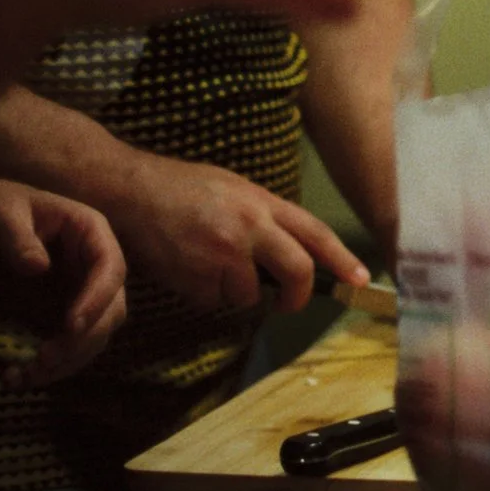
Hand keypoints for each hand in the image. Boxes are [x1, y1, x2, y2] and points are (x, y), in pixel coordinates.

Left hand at [0, 169, 128, 388]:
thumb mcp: (0, 212)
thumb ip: (16, 237)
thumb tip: (38, 267)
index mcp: (91, 233)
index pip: (111, 269)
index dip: (98, 299)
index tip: (71, 326)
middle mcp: (93, 267)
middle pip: (111, 311)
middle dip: (83, 341)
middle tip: (44, 359)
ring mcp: (79, 293)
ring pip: (93, 336)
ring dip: (67, 362)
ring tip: (25, 375)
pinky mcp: (58, 315)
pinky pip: (65, 347)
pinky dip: (47, 368)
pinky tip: (15, 378)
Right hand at [108, 151, 369, 314]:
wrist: (129, 191)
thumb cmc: (181, 188)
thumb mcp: (234, 189)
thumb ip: (264, 217)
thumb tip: (291, 248)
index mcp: (262, 203)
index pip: (315, 234)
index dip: (342, 260)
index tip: (361, 279)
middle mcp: (249, 228)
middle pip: (297, 272)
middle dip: (297, 296)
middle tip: (288, 302)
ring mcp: (222, 255)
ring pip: (249, 295)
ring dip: (233, 291)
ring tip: (208, 264)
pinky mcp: (195, 279)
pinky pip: (214, 301)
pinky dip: (205, 294)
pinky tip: (187, 268)